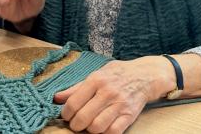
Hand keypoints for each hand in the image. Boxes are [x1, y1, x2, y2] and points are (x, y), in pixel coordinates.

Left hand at [54, 57, 174, 132]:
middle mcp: (107, 92)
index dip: (66, 113)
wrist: (144, 75)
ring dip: (89, 130)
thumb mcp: (96, 74)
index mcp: (96, 79)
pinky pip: (113, 132)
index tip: (65, 115)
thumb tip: (56, 98)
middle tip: (75, 124)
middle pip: (84, 117)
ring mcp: (119, 104)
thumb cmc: (116, 74)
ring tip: (88, 126)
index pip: (74, 102)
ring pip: (97, 127)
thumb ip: (76, 87)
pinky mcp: (129, 115)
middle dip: (75, 124)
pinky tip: (102, 128)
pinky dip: (105, 133)